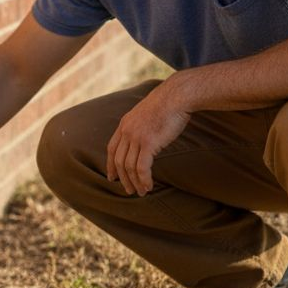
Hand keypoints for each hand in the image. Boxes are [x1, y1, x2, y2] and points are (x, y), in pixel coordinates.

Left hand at [105, 81, 190, 195]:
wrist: (177, 96)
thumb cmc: (168, 104)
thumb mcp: (147, 113)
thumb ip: (141, 125)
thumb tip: (145, 137)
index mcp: (125, 124)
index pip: (112, 148)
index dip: (110, 165)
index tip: (112, 177)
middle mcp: (127, 131)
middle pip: (119, 161)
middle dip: (123, 178)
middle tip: (129, 190)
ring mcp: (136, 137)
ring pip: (129, 167)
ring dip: (135, 182)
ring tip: (141, 192)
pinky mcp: (148, 143)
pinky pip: (142, 167)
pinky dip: (144, 179)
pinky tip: (149, 186)